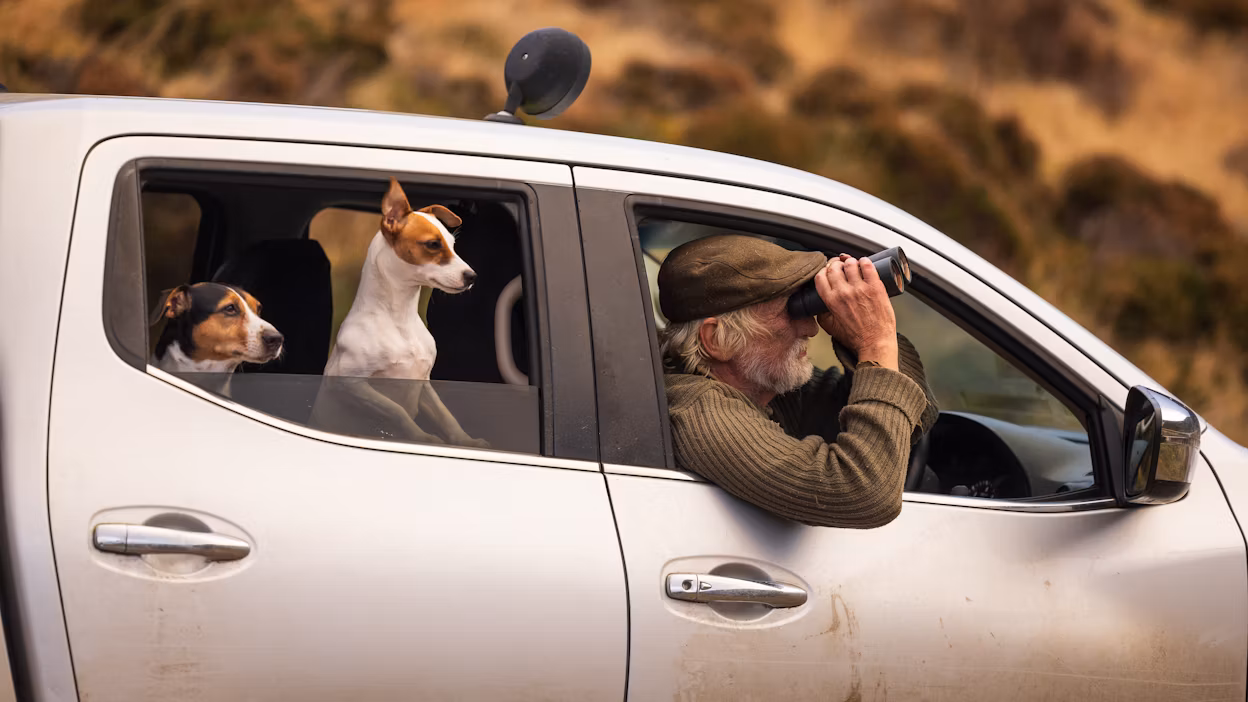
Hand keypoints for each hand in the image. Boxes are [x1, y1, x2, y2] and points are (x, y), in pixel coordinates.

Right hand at [814, 254, 898, 370]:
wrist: (875, 343)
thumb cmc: (855, 337)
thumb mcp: (830, 328)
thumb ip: (821, 315)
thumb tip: (819, 305)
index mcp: (831, 301)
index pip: (820, 276)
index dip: (824, 271)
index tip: (829, 272)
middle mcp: (844, 292)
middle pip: (834, 267)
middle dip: (836, 264)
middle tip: (841, 267)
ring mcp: (860, 288)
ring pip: (850, 263)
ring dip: (851, 262)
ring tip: (854, 266)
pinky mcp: (875, 287)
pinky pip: (868, 266)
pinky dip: (865, 261)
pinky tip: (865, 264)